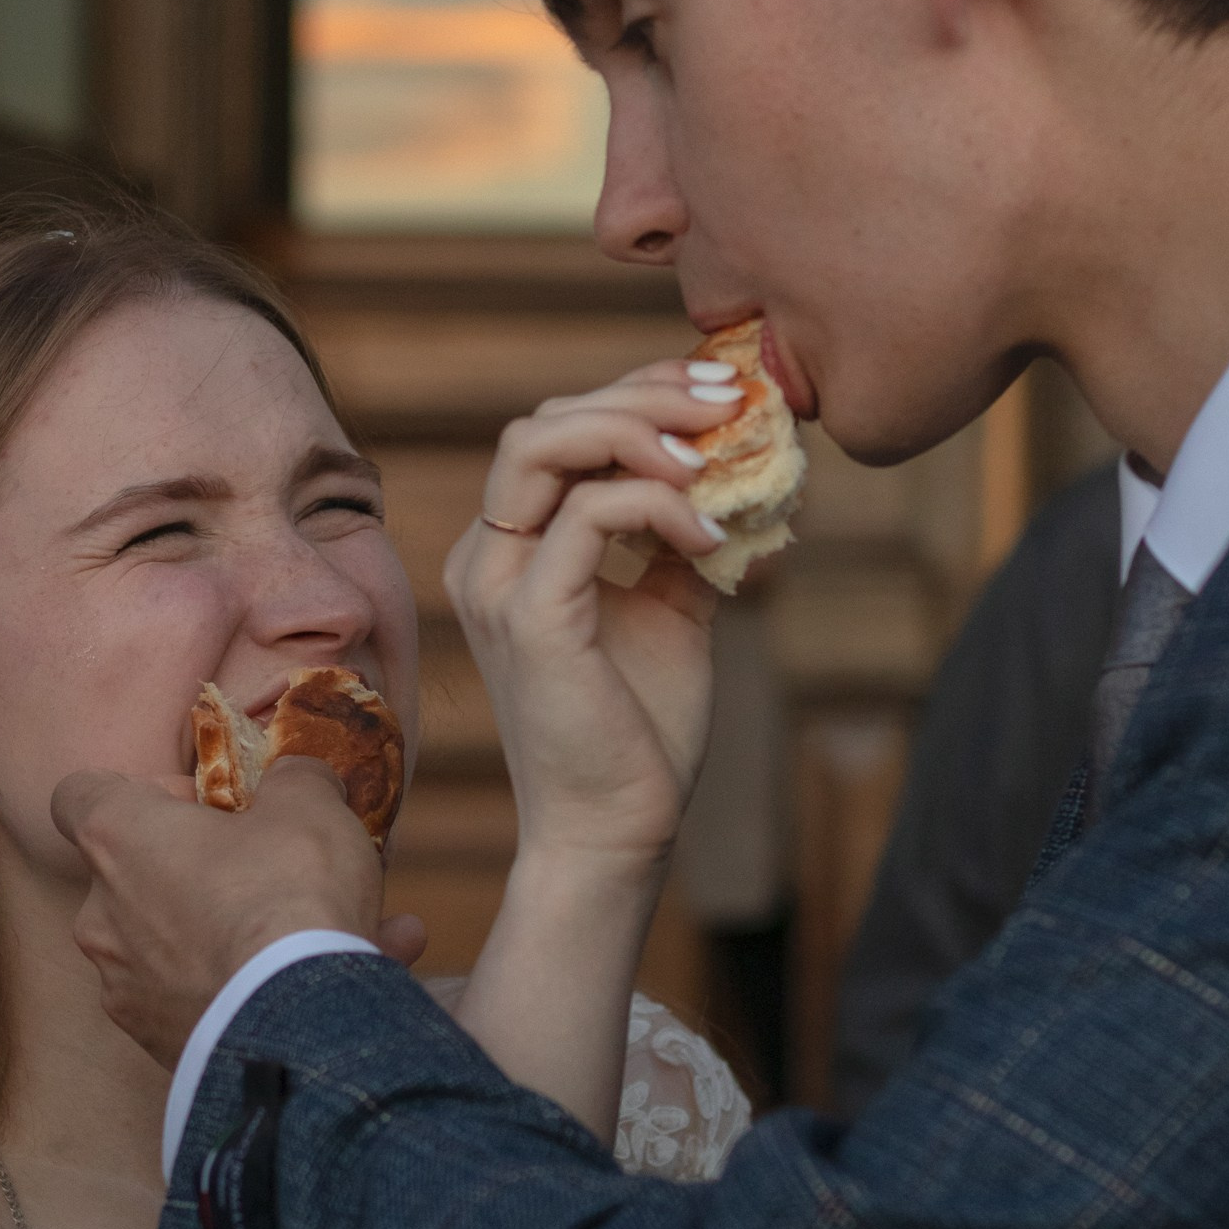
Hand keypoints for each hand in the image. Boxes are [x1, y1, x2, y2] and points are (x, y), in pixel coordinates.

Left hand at [51, 758, 426, 1067]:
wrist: (301, 1024)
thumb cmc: (288, 890)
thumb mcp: (309, 804)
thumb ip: (294, 778)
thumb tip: (296, 777)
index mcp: (118, 839)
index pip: (78, 796)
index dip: (138, 791)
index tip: (195, 804)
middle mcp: (101, 916)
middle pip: (134, 878)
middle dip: (197, 873)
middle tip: (266, 871)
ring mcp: (125, 989)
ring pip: (181, 947)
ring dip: (238, 937)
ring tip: (327, 938)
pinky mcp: (159, 1044)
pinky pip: (209, 1000)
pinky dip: (257, 990)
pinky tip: (334, 981)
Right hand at [444, 360, 736, 879]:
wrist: (617, 832)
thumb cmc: (639, 731)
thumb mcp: (671, 610)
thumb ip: (682, 539)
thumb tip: (740, 470)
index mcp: (511, 552)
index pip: (555, 432)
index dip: (636, 397)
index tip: (719, 398)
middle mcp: (487, 557)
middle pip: (543, 420)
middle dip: (642, 395)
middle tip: (728, 405)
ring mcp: (499, 585)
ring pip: (544, 444)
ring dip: (639, 431)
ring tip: (712, 459)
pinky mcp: (531, 618)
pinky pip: (588, 514)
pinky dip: (658, 504)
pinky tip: (711, 536)